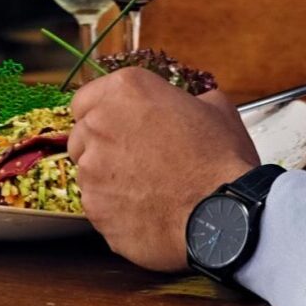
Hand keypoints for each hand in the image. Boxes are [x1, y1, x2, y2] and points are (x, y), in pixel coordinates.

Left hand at [68, 69, 258, 271]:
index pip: (85, 99)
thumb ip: (189, 100)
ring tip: (148, 191)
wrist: (223, 214)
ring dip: (109, 181)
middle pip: (82, 136)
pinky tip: (147, 213)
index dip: (102, 115)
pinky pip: (99, 207)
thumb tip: (189, 105)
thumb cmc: (221, 160)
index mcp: (126, 91)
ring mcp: (93, 171)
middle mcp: (100, 125)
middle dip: (102, 147)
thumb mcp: (216, 108)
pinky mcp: (95, 210)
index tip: (118, 127)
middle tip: (137, 161)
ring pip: (88, 174)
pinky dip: (116, 211)